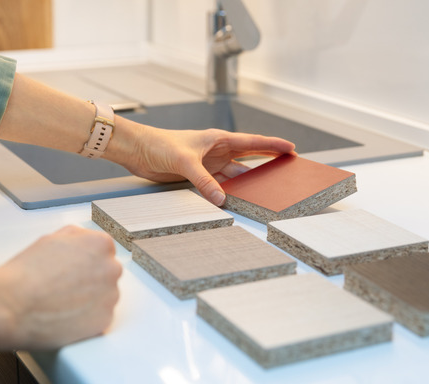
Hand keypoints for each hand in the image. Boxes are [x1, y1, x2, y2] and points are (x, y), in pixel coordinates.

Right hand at [0, 225, 121, 348]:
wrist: (11, 305)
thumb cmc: (26, 273)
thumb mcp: (52, 239)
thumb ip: (76, 238)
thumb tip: (84, 242)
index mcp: (100, 244)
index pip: (103, 252)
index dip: (84, 262)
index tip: (71, 270)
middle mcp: (111, 269)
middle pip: (106, 274)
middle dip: (90, 281)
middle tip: (64, 288)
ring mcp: (110, 296)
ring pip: (104, 298)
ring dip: (89, 301)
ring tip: (61, 303)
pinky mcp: (104, 321)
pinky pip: (99, 319)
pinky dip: (85, 320)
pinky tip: (65, 317)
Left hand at [110, 121, 295, 205]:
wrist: (138, 150)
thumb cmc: (159, 145)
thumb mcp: (185, 162)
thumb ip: (204, 181)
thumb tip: (221, 199)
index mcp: (218, 139)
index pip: (252, 142)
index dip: (272, 145)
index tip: (291, 148)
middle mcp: (216, 151)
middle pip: (248, 159)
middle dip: (267, 163)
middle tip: (286, 170)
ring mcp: (208, 164)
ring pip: (234, 175)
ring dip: (247, 182)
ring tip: (266, 190)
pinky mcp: (197, 175)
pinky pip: (219, 185)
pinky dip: (228, 192)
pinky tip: (237, 199)